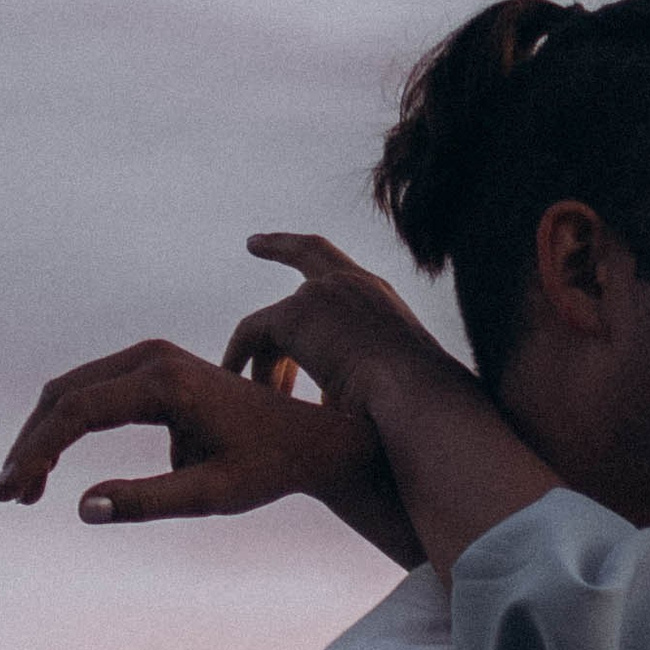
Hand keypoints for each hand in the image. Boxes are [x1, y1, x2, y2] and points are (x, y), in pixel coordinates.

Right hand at [0, 339, 423, 562]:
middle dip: (31, 445)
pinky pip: (96, 391)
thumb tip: (82, 507)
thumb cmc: (272, 468)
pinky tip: (56, 467)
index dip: (37, 453)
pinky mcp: (158, 367)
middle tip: (8, 495)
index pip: (76, 412)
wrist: (315, 436)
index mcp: (165, 383)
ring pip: (73, 390)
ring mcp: (154, 356)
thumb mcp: (215, 495)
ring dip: (44, 436)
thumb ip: (150, 501)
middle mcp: (154, 357)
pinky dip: (69, 425)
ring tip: (24, 488)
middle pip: (64, 394)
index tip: (16, 494)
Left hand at [225, 231, 450, 421]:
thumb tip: (334, 406)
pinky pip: (251, 333)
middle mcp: (353, 284)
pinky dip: (238, 361)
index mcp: (381, 299)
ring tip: (254, 397)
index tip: (290, 240)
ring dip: (264, 361)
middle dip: (279, 246)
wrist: (417, 401)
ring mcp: (323, 293)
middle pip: (306, 258)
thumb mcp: (388, 384)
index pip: (343, 262)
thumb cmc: (412, 409)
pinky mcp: (295, 313)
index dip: (315, 250)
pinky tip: (231, 388)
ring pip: (275, 321)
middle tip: (255, 243)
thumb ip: (359, 379)